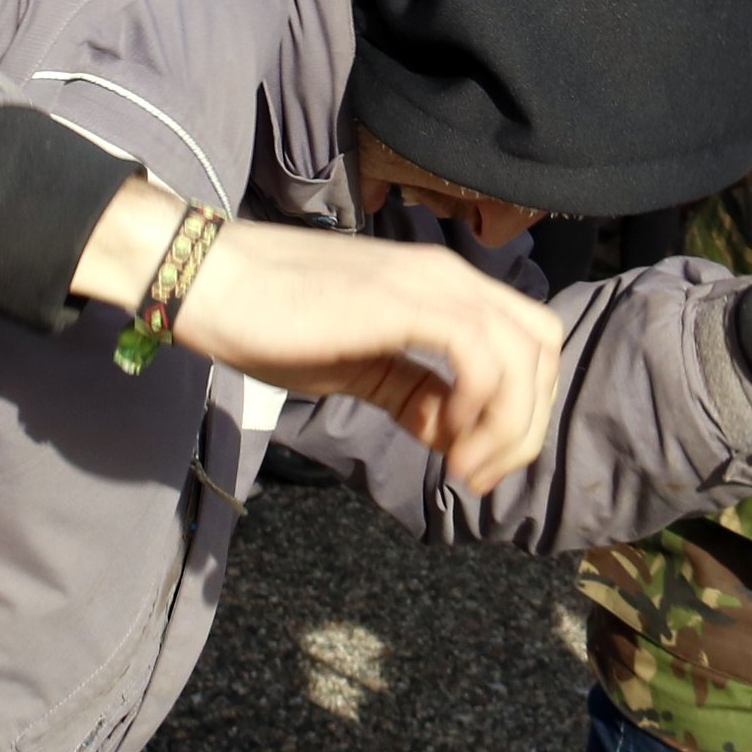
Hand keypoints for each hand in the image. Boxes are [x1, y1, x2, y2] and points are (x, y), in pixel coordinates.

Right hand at [77, 183, 564, 490]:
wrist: (210, 284)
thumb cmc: (269, 322)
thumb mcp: (357, 367)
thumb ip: (412, 392)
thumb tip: (454, 433)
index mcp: (440, 287)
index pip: (525, 343)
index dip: (518, 411)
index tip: (470, 465)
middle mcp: (447, 277)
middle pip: (542, 346)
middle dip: (526, 423)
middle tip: (476, 474)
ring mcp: (430, 283)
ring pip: (525, 353)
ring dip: (508, 426)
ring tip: (461, 470)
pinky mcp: (405, 300)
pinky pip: (483, 355)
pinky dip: (481, 406)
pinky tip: (443, 441)